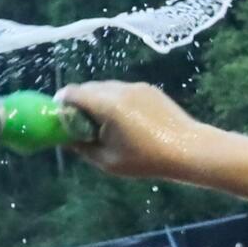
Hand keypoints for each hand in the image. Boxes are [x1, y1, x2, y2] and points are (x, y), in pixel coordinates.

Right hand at [55, 82, 206, 179]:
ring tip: (102, 124)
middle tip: (78, 124)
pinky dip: (114, 100)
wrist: (188, 149)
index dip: (61, 103)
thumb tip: (66, 137)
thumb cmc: (146, 160)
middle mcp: (120, 88)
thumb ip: (81, 146)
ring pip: (105, 87)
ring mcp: (136, 86)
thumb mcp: (108, 161)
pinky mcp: (148, 88)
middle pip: (88, 87)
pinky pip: (122, 90)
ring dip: (97, 100)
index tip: (58, 117)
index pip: (73, 93)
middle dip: (78, 102)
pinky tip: (124, 120)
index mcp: (107, 104)